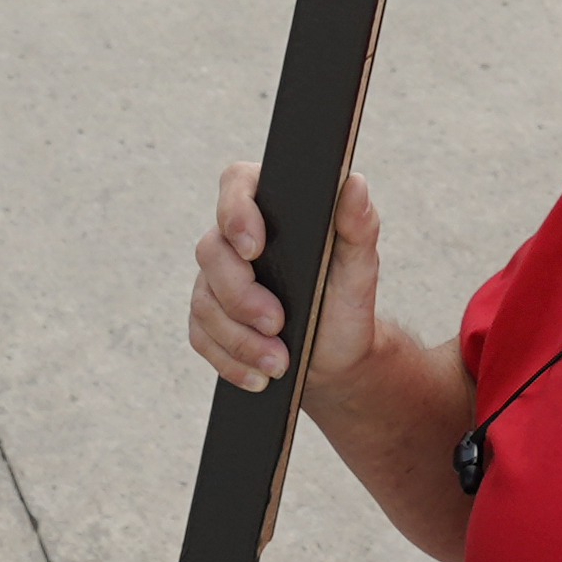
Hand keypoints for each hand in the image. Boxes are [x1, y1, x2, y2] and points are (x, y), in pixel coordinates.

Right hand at [191, 161, 383, 404]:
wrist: (333, 358)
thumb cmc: (345, 303)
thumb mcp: (360, 268)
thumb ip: (359, 225)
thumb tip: (355, 184)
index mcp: (272, 209)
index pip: (236, 184)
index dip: (235, 211)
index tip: (254, 250)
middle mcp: (235, 240)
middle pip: (211, 251)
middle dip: (241, 296)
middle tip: (277, 324)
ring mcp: (216, 280)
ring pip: (204, 301)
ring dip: (239, 338)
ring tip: (278, 362)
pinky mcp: (208, 320)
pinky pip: (201, 337)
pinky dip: (230, 361)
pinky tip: (259, 376)